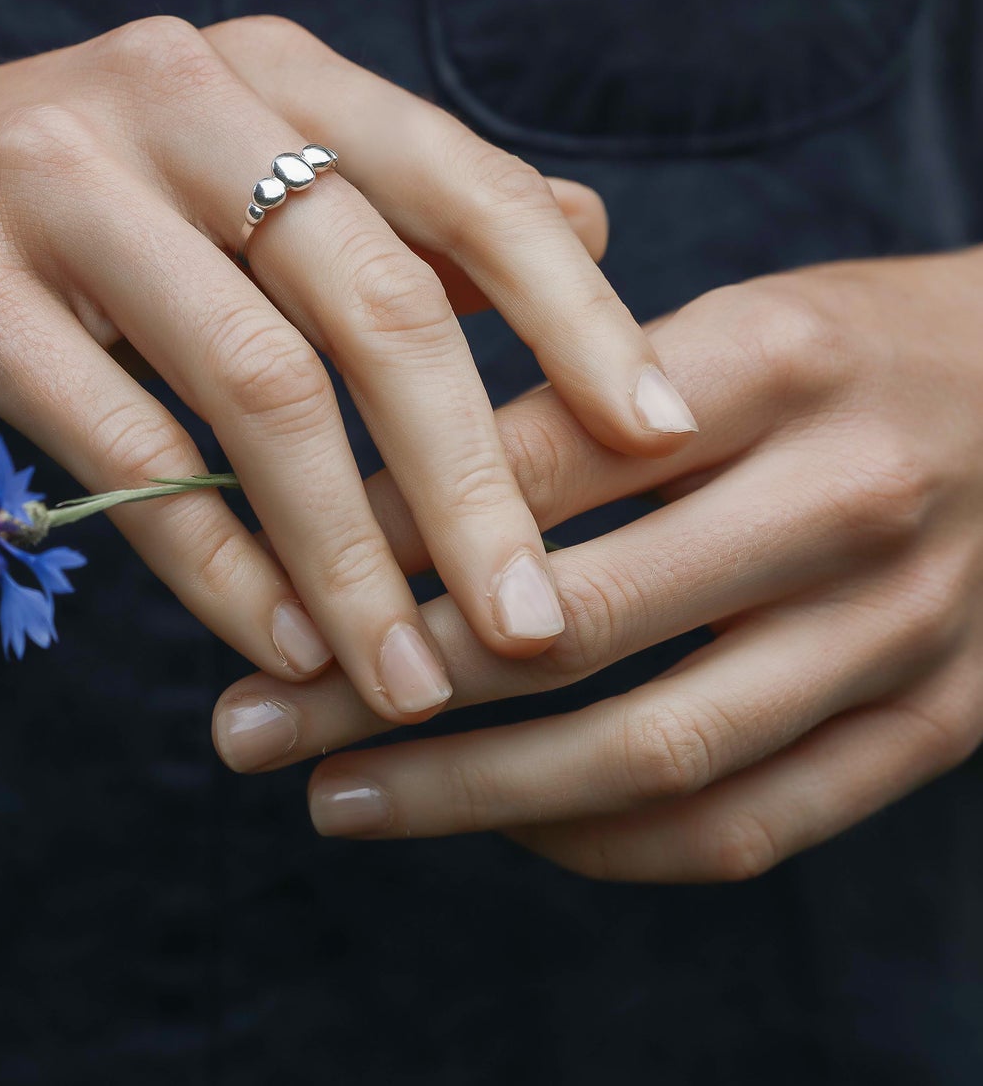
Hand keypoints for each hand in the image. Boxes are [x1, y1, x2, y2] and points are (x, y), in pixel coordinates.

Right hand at [0, 15, 692, 718]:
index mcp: (263, 70)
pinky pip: (115, 437)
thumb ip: (394, 202)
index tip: (664, 441)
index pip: (464, 186)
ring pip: (253, 382)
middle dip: (471, 478)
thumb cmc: (34, 221)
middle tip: (539, 626)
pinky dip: (205, 555)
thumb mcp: (217, 182)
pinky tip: (268, 641)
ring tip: (406, 679)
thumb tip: (583, 225)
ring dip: (346, 550)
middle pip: (376, 297)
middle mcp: (176, 93)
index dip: (576, 316)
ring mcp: (55, 174)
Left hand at [212, 251, 982, 876]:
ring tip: (334, 801)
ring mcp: (905, 628)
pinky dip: (610, 842)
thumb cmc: (857, 349)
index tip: (273, 576)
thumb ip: (578, 381)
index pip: (538, 463)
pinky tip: (503, 826)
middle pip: (577, 622)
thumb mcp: (733, 316)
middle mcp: (846, 497)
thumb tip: (383, 466)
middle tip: (245, 724)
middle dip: (389, 683)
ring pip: (655, 749)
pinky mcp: (941, 722)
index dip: (387, 531)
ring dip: (473, 794)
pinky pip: (754, 822)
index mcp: (775, 361)